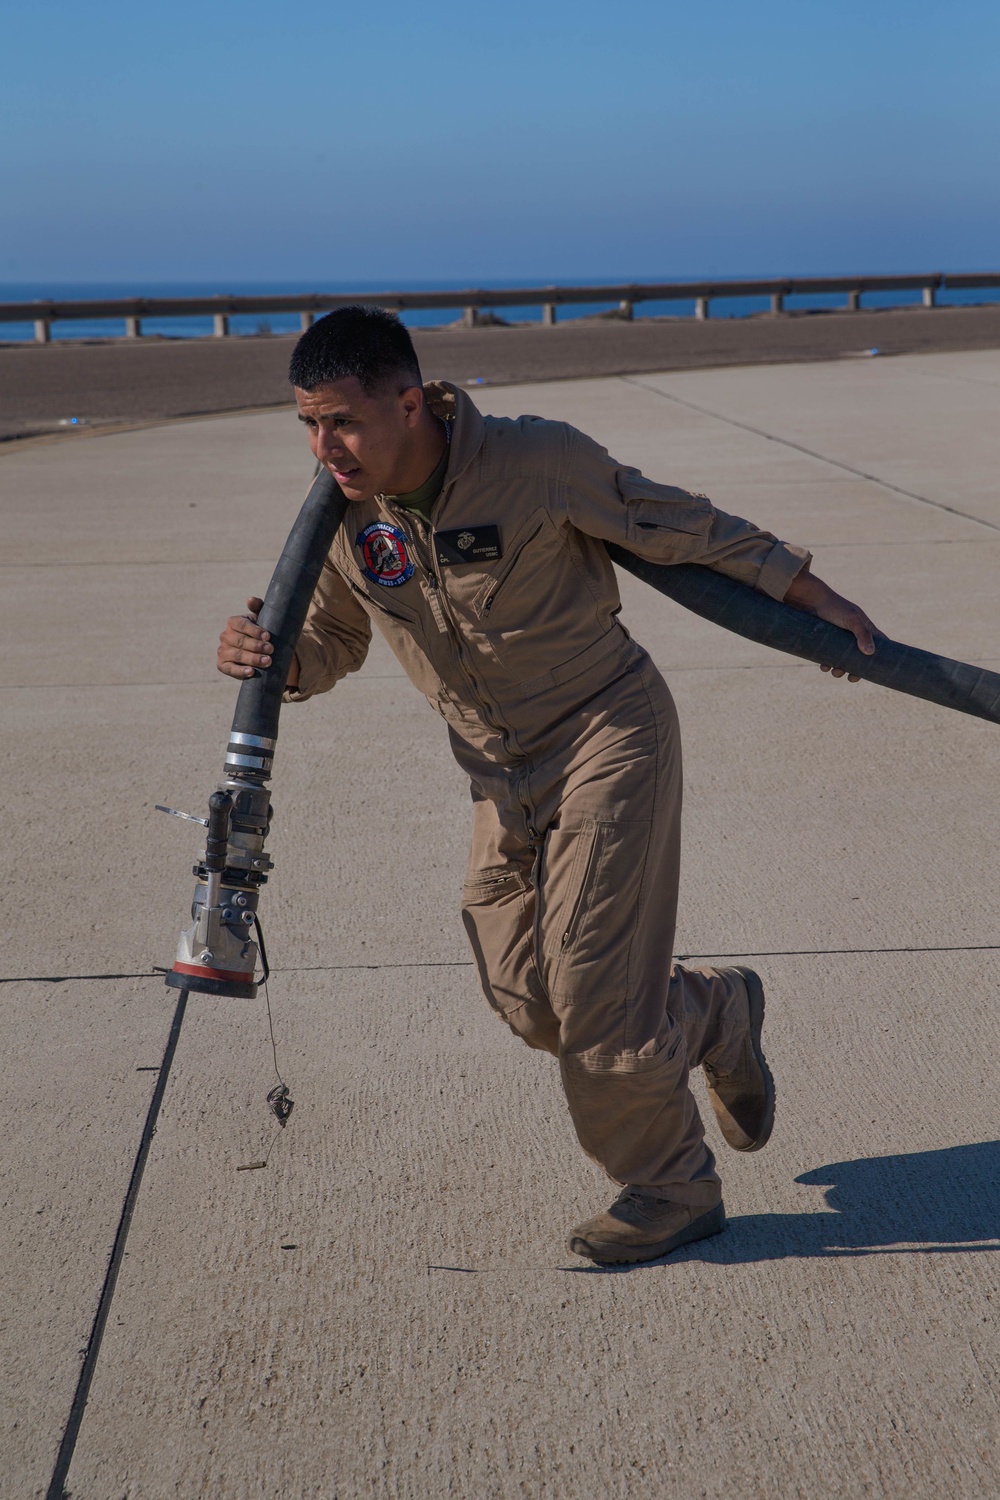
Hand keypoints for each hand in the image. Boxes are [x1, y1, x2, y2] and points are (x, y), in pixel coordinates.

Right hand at [217, 596, 273, 679]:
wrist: (261, 650)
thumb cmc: (262, 630)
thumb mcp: (262, 617)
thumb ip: (258, 607)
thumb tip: (251, 600)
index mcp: (233, 622)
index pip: (242, 625)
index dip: (255, 631)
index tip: (268, 636)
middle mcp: (225, 636)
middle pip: (240, 641)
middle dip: (256, 646)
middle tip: (271, 650)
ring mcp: (222, 651)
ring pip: (237, 655)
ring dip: (253, 659)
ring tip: (268, 661)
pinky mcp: (223, 665)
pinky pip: (230, 669)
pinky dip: (240, 671)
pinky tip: (251, 672)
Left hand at [784, 567, 878, 682]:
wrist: (810, 601)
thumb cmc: (834, 607)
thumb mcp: (852, 619)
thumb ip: (862, 634)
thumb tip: (870, 653)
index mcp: (865, 629)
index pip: (881, 643)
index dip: (884, 656)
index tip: (886, 669)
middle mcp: (854, 636)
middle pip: (861, 658)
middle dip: (856, 670)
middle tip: (852, 678)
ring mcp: (840, 640)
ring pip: (843, 660)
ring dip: (839, 670)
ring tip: (835, 671)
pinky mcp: (826, 642)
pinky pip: (828, 658)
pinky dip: (827, 664)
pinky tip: (824, 666)